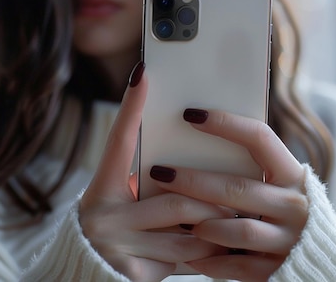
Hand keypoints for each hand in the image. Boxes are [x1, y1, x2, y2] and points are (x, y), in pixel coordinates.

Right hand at [78, 62, 227, 281]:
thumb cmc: (123, 237)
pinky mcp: (131, 272)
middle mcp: (101, 214)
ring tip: (237, 224)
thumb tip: (198, 166)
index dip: (131, 107)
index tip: (143, 73)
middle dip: (213, 199)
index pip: (119, 142)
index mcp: (101, 189)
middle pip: (176, 196)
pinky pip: (185, 259)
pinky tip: (223, 253)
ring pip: (188, 230)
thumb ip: (153, 191)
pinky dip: (208, 255)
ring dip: (217, 228)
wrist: (95, 281)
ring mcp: (114, 243)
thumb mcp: (130, 209)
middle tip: (239, 196)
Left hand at [150, 109, 308, 281]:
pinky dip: (210, 261)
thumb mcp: (279, 186)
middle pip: (237, 187)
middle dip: (194, 180)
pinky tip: (189, 254)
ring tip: (176, 220)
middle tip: (160, 173)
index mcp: (293, 175)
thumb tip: (197, 142)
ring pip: (238, 228)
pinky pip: (237, 266)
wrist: (321, 260)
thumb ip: (250, 171)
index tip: (191, 115)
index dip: (226, 124)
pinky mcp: (277, 269)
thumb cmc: (284, 212)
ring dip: (204, 223)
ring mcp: (289, 239)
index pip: (260, 138)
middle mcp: (295, 204)